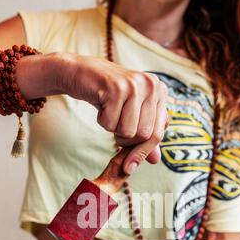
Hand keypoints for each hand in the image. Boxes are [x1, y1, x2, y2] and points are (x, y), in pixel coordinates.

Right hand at [59, 54, 168, 174]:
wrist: (80, 73)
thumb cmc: (108, 96)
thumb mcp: (130, 116)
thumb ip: (144, 137)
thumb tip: (156, 160)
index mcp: (160, 91)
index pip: (158, 133)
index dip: (143, 152)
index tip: (129, 166)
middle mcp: (152, 85)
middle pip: (143, 135)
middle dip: (125, 139)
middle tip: (115, 126)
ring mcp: (135, 85)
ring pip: (127, 131)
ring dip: (113, 129)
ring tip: (109, 111)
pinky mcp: (116, 87)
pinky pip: (110, 124)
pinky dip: (102, 121)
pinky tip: (101, 104)